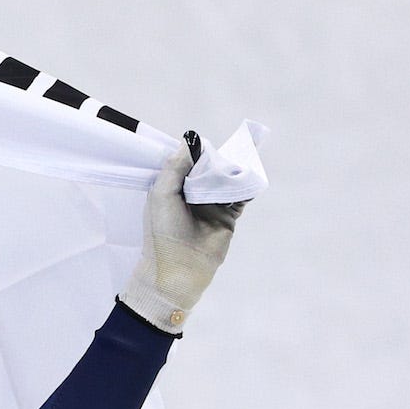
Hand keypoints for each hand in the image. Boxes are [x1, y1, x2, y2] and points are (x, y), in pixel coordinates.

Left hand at [119, 134, 245, 333]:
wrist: (179, 267)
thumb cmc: (164, 231)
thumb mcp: (161, 194)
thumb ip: (174, 167)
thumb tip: (190, 141)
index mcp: (171, 189)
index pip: (186, 163)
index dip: (195, 153)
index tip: (203, 144)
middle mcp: (192, 195)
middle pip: (209, 169)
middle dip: (216, 161)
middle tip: (224, 153)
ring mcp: (211, 205)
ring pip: (226, 181)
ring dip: (233, 172)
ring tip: (238, 162)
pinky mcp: (228, 216)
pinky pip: (241, 196)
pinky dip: (245, 186)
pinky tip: (248, 177)